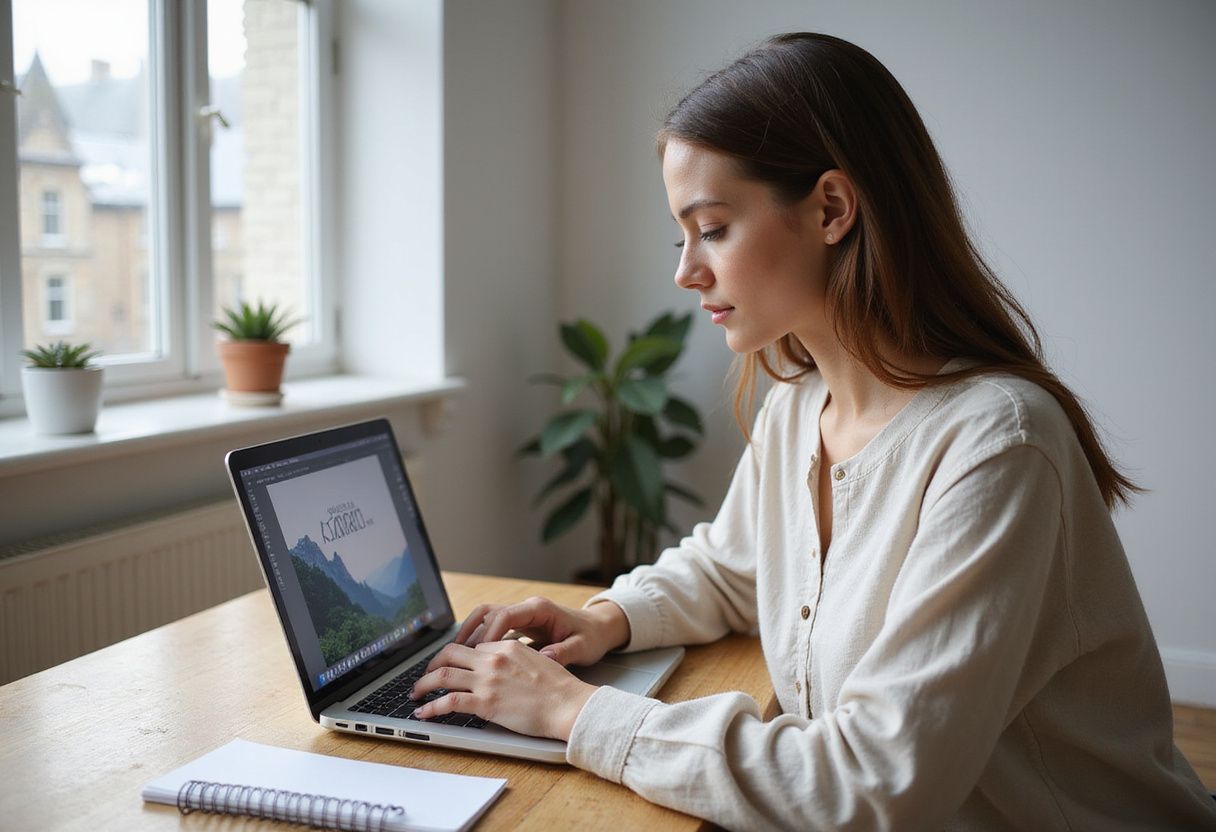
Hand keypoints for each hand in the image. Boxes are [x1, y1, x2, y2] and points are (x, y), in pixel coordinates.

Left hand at [410, 640, 596, 739]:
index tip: (449, 668)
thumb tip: (502, 667)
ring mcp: (487, 680)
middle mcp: (493, 658)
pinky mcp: (485, 702)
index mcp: (506, 646)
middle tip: (425, 678)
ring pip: (442, 675)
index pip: (472, 647)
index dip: (457, 658)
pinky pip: (448, 702)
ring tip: (415, 694)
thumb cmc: (560, 688)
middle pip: (450, 653)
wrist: (569, 704)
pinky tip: (424, 713)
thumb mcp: (538, 660)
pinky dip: (431, 707)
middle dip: (431, 665)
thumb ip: (515, 659)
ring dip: (423, 685)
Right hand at [454, 596, 629, 666]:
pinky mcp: (520, 624)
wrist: (599, 629)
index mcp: (540, 609)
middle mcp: (528, 608)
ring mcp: (523, 614)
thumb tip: (545, 659)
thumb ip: (563, 652)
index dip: (489, 632)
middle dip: (470, 630)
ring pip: (487, 616)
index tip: (477, 651)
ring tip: (455, 655)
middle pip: (489, 611)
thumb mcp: (582, 647)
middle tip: (454, 653)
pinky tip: (471, 657)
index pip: (506, 614)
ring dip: (470, 633)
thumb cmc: (591, 637)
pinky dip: (480, 638)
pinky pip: (493, 627)